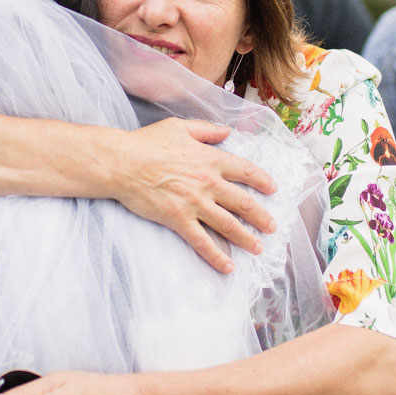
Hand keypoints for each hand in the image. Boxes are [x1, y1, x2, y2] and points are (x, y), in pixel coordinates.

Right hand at [110, 118, 277, 272]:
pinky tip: (228, 267)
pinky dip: (217, 256)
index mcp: (210, 159)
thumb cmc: (147, 143)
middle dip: (262, 217)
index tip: (273, 189)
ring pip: (229, 225)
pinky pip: (203, 242)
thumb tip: (227, 131)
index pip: (245, 171)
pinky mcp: (179, 220)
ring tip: (258, 248)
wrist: (122, 163)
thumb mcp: (179, 127)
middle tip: (273, 227)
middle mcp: (208, 183)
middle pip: (243, 203)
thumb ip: (206, 129)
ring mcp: (195, 203)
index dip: (263, 181)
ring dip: (247, 239)